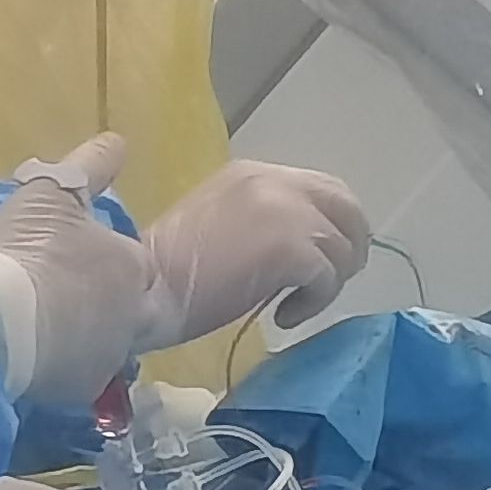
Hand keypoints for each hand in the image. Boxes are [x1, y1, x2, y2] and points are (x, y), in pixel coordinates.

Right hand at [0, 134, 162, 403]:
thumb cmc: (25, 253)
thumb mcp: (49, 192)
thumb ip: (87, 166)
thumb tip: (118, 141)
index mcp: (130, 266)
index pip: (135, 264)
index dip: (109, 262)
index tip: (81, 261)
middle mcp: (134, 315)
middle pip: (136, 310)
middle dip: (114, 306)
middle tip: (74, 300)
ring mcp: (109, 356)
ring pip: (110, 345)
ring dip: (89, 337)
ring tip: (50, 330)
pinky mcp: (82, 389)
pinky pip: (81, 376)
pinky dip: (65, 367)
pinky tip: (37, 359)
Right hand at [140, 159, 371, 344]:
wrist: (142, 288)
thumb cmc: (163, 269)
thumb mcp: (217, 224)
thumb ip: (259, 221)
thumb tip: (297, 250)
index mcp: (254, 173)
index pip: (320, 189)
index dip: (330, 226)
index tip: (317, 261)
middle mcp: (275, 181)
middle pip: (346, 207)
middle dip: (348, 248)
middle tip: (328, 283)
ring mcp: (286, 212)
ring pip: (341, 247)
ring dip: (327, 283)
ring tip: (292, 305)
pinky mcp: (290, 248)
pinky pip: (328, 277)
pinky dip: (313, 303)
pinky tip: (282, 316)